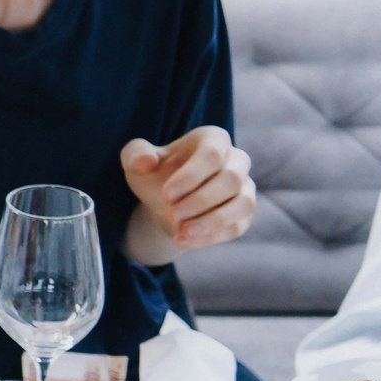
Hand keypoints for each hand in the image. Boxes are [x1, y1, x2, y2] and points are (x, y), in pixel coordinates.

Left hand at [121, 125, 255, 259]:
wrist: (164, 203)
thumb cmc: (154, 174)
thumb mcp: (137, 161)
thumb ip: (136, 155)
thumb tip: (145, 161)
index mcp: (213, 139)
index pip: (211, 154)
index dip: (191, 176)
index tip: (167, 195)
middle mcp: (236, 160)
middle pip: (231, 179)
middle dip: (200, 201)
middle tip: (172, 215)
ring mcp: (244, 188)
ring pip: (243, 204)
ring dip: (212, 221)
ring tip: (182, 231)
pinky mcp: (243, 215)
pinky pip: (237, 227)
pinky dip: (210, 237)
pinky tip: (183, 241)